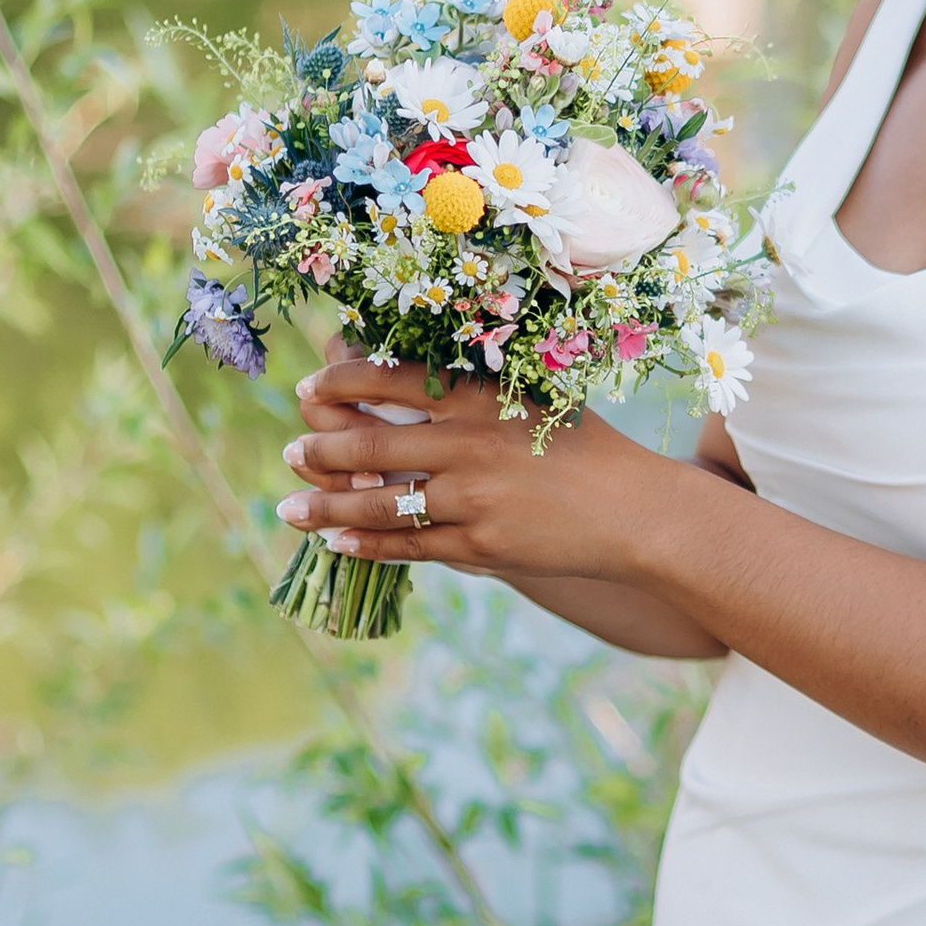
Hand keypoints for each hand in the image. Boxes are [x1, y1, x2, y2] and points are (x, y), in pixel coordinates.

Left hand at [278, 352, 662, 582]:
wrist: (636, 511)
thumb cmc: (584, 447)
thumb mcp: (530, 401)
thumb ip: (469, 399)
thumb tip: (395, 392)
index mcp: (480, 396)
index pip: (386, 378)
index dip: (336, 383)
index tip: (308, 389)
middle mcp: (469, 444)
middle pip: (367, 446)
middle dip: (317, 450)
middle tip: (289, 453)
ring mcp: (472, 499)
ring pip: (377, 505)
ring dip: (324, 508)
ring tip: (290, 510)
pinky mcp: (481, 547)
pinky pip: (408, 547)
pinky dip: (366, 546)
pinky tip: (337, 542)